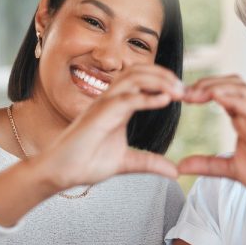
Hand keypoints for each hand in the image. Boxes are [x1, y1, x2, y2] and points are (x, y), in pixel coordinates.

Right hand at [35, 64, 183, 190]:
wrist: (60, 173)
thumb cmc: (86, 163)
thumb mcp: (127, 163)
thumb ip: (150, 163)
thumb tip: (175, 172)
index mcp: (119, 106)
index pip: (143, 80)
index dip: (164, 81)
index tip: (185, 93)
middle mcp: (111, 100)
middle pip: (139, 72)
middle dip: (165, 75)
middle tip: (185, 89)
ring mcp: (103, 105)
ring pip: (133, 79)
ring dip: (159, 81)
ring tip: (178, 91)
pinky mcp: (98, 115)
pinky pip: (125, 99)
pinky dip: (146, 97)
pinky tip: (164, 100)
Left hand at [178, 75, 245, 212]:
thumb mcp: (231, 170)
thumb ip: (207, 165)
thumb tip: (181, 166)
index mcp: (245, 120)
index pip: (224, 93)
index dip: (203, 90)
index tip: (181, 97)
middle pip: (232, 83)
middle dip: (207, 82)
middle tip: (184, 92)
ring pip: (241, 88)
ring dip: (216, 86)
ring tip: (195, 93)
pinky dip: (231, 97)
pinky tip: (214, 97)